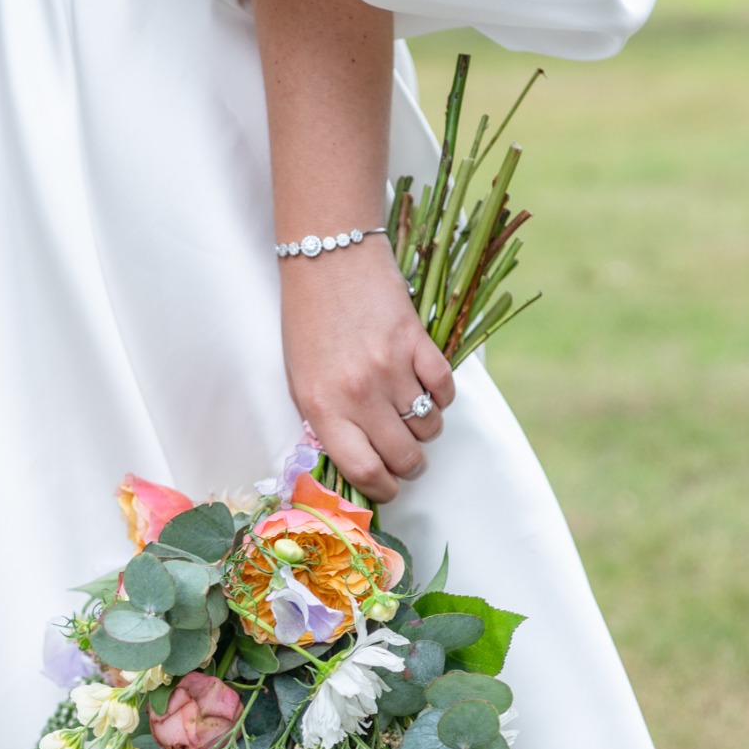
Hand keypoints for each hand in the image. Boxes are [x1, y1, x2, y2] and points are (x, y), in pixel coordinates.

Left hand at [280, 236, 454, 502]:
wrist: (325, 258)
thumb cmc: (308, 322)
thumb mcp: (302, 380)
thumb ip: (329, 421)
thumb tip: (361, 460)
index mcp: (322, 408)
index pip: (362, 472)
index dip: (383, 490)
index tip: (389, 486)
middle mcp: (358, 394)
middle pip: (404, 457)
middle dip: (410, 465)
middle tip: (407, 455)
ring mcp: (391, 368)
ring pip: (429, 427)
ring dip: (426, 428)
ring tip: (412, 411)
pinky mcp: (417, 342)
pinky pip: (446, 391)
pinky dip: (443, 396)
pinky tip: (427, 385)